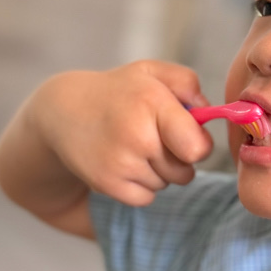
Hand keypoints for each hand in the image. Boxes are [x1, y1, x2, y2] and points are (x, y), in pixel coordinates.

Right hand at [33, 60, 213, 207]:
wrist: (63, 112)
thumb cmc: (119, 92)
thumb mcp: (150, 72)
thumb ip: (187, 83)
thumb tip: (207, 113)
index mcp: (152, 102)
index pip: (197, 148)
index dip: (198, 145)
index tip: (186, 135)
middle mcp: (137, 135)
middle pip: (185, 171)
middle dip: (177, 159)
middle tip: (154, 139)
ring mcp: (121, 162)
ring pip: (165, 184)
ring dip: (157, 171)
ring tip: (133, 147)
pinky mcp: (107, 184)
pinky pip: (145, 198)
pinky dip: (139, 187)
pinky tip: (123, 163)